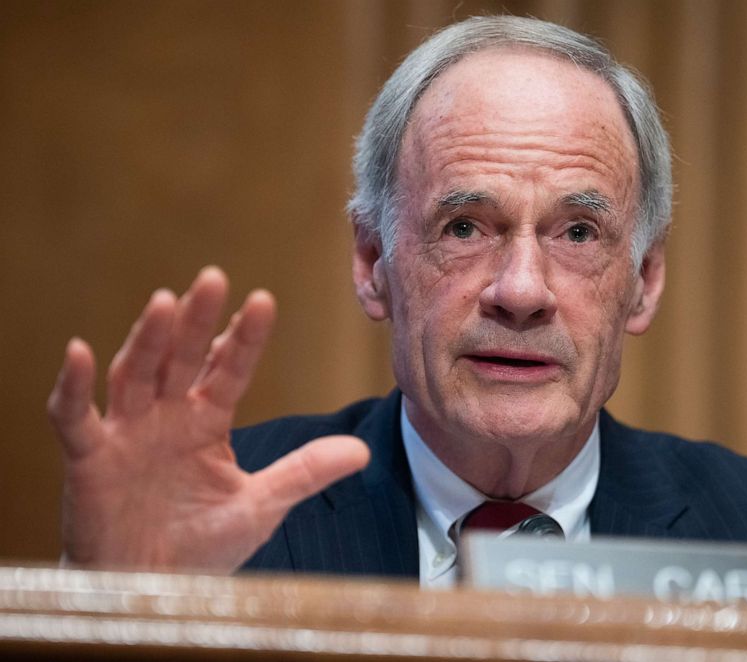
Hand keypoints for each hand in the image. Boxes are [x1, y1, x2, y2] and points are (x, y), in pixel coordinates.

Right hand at [47, 267, 368, 572]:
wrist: (149, 589)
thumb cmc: (201, 544)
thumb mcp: (260, 506)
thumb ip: (304, 472)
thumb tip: (363, 450)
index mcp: (207, 421)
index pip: (228, 369)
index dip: (243, 338)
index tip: (262, 301)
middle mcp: (167, 416)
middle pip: (181, 358)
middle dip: (196, 320)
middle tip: (214, 277)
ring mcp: (126, 433)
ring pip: (135, 375)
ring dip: (146, 339)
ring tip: (164, 301)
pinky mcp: (89, 458)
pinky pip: (75, 418)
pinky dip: (73, 388)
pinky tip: (78, 352)